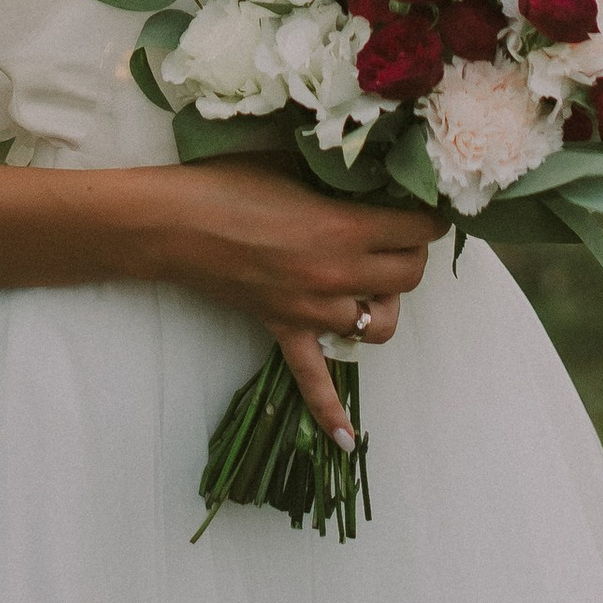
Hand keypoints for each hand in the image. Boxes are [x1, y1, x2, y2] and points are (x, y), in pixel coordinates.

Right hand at [149, 158, 443, 442]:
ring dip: (385, 302)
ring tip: (374, 281)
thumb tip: (376, 173)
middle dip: (412, 253)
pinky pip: (313, 380)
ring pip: (379, 324)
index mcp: (345, 228)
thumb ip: (341, 177)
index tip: (425, 205)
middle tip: (398, 234)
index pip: (418, 230)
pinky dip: (331, 410)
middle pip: (408, 276)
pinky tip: (346, 439)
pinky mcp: (285, 330)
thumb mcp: (296, 163)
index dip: (428, 215)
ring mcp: (312, 310)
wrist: (174, 223)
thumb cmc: (231, 182)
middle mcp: (338, 275)